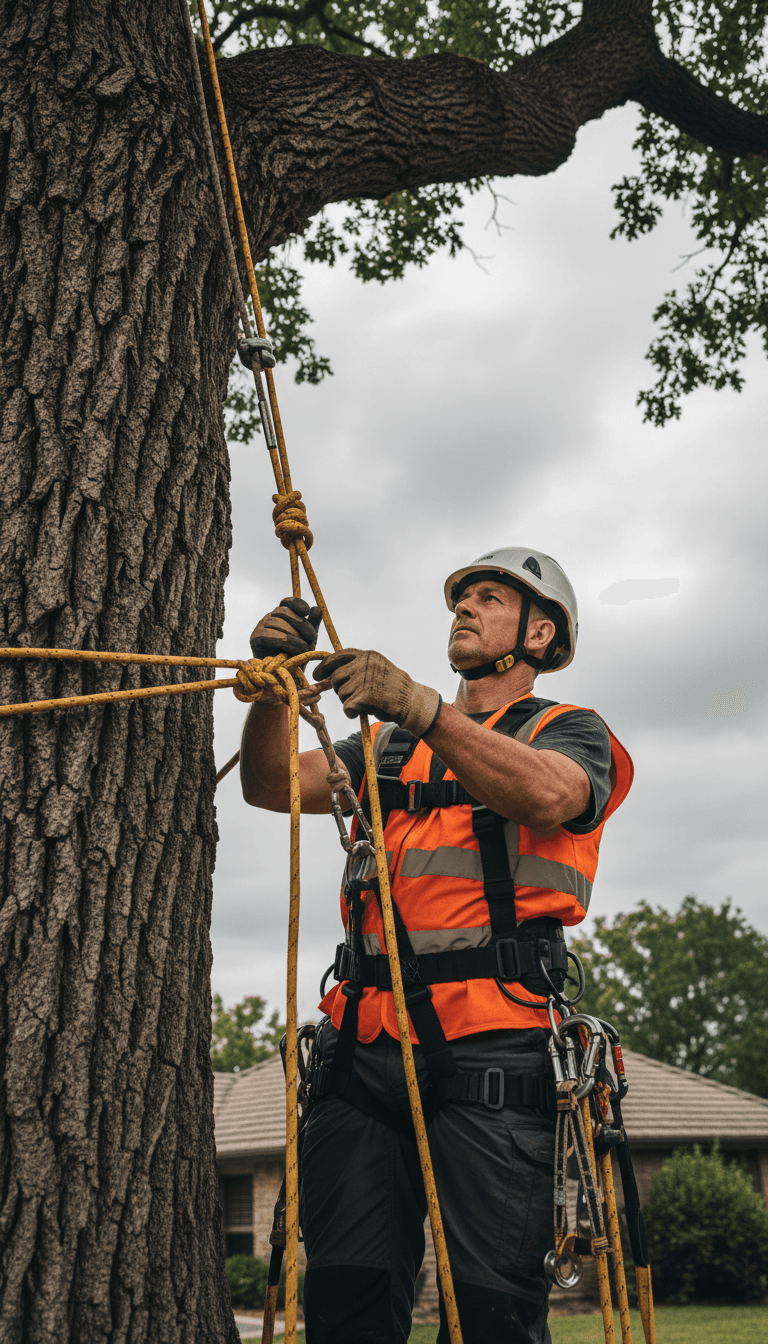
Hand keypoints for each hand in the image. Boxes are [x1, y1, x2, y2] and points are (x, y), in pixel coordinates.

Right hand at [250, 597, 322, 657]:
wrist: (285, 677)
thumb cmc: (297, 656)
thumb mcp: (309, 639)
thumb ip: (313, 624)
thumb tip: (316, 608)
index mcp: (282, 615)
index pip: (287, 602)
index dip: (296, 603)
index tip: (306, 611)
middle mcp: (270, 618)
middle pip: (283, 611)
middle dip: (300, 624)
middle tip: (312, 638)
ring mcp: (261, 627)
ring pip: (276, 622)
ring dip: (293, 634)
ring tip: (304, 647)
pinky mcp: (254, 638)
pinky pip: (268, 634)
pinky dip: (284, 641)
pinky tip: (296, 648)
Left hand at [314, 648, 441, 737]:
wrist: (412, 701)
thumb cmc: (392, 688)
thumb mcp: (375, 670)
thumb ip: (355, 669)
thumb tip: (327, 676)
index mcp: (368, 655)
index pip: (338, 656)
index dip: (324, 666)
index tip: (316, 675)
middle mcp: (365, 664)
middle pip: (336, 677)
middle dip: (339, 689)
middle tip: (351, 696)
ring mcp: (365, 679)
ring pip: (340, 694)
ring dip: (347, 702)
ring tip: (363, 703)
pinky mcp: (366, 696)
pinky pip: (347, 707)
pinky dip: (351, 712)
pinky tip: (361, 712)